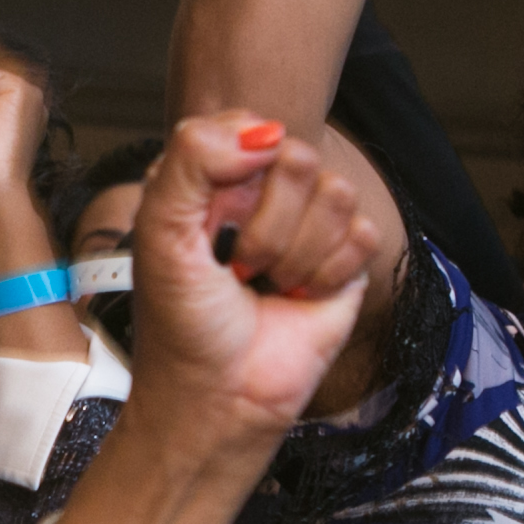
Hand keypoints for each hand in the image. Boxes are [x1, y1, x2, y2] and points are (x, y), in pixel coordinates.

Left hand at [121, 114, 375, 461]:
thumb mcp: (160, 232)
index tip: (211, 220)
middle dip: (266, 224)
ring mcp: (309, 224)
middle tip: (239, 266)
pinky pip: (363, 232)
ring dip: (294, 253)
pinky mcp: (346, 260)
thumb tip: (263, 131)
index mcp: (214, 177)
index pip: (248, 125)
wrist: (220, 398)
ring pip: (336, 192)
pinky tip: (299, 297)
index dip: (236, 170)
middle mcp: (263, 194)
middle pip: (299, 156)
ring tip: (267, 284)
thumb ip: (192, 160)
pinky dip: (326, 273)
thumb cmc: (182, 324)